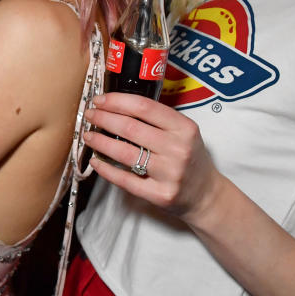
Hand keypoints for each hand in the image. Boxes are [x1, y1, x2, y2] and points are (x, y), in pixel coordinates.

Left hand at [82, 91, 220, 219]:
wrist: (206, 195)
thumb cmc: (190, 158)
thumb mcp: (184, 133)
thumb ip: (158, 120)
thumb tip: (118, 106)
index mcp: (184, 128)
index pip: (144, 107)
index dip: (117, 101)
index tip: (100, 100)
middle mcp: (178, 149)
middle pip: (131, 128)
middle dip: (104, 118)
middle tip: (90, 115)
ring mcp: (170, 173)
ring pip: (125, 153)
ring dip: (100, 142)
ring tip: (88, 135)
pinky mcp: (160, 194)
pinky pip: (126, 180)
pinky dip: (106, 169)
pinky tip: (95, 161)